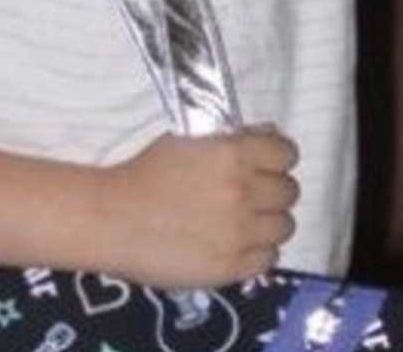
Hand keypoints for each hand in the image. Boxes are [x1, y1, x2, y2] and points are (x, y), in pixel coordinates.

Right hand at [103, 125, 298, 289]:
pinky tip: (237, 243)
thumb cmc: (145, 173)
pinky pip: (269, 258)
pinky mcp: (232, 267)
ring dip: (269, 221)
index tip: (267, 163)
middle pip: (289, 191)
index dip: (277, 157)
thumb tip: (268, 135)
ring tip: (246, 221)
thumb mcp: (187, 140)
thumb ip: (230, 139)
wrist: (113, 218)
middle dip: (274, 189)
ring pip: (285, 226)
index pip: (286, 153)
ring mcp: (239, 233)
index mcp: (231, 155)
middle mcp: (242, 192)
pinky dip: (258, 250)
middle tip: (252, 193)